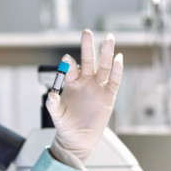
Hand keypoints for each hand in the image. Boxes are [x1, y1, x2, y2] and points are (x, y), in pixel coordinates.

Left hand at [46, 29, 123, 166]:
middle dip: (88, 46)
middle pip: (88, 60)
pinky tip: (119, 59)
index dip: (69, 64)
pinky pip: (115, 81)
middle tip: (86, 32)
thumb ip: (53, 104)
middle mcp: (85, 81)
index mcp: (71, 83)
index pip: (71, 69)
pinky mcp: (109, 95)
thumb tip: (51, 94)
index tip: (67, 60)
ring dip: (106, 52)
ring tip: (109, 38)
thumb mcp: (57, 115)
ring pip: (103, 66)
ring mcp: (98, 87)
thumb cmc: (65, 124)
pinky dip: (118, 70)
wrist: (78, 138)